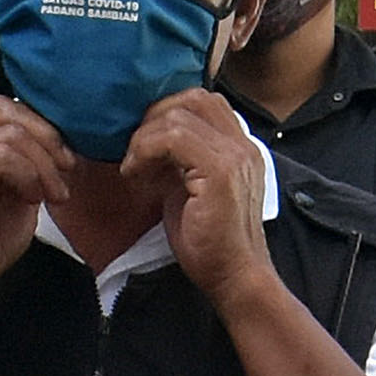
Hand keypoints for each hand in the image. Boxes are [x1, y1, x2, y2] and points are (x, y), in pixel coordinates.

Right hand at [0, 99, 68, 310]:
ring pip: (11, 135)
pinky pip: (0, 157)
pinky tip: (30, 198)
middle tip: (65, 176)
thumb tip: (66, 144)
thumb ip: (35, 162)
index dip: (46, 129)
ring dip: (41, 166)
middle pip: (12, 114)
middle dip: (49, 144)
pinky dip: (25, 176)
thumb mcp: (25, 190)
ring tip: (50, 195)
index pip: (12, 108)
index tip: (67, 163)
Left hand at [122, 89, 274, 306]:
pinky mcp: (220, 172)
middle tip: (134, 150)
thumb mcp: (191, 189)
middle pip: (192, 98)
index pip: (203, 101)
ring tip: (133, 167)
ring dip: (144, 138)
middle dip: (153, 118)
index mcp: (240, 147)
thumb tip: (147, 141)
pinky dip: (145, 151)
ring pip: (179, 115)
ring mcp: (234, 155)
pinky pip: (173, 138)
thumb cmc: (211, 243)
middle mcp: (242, 144)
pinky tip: (136, 175)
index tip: (143, 142)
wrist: (234, 277)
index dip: (166, 112)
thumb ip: (179, 160)